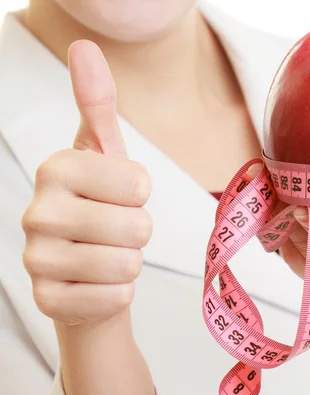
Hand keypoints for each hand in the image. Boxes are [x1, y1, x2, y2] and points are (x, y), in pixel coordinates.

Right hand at [21, 41, 152, 326]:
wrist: (88, 272)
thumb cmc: (103, 211)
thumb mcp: (106, 159)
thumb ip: (99, 107)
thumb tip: (86, 47)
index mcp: (56, 169)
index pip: (139, 184)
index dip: (142, 196)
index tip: (121, 197)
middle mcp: (38, 212)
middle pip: (138, 227)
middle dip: (138, 233)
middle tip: (115, 233)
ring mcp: (36, 260)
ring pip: (128, 264)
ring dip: (129, 264)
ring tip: (107, 257)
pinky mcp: (48, 300)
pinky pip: (116, 298)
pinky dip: (118, 294)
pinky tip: (96, 285)